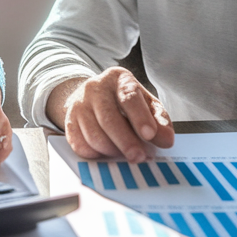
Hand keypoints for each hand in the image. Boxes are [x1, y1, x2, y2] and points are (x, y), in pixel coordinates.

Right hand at [49, 67, 174, 162]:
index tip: (149, 135)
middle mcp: (96, 88)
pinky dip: (95, 154)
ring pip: (93, 134)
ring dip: (112, 150)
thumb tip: (166, 139)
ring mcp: (79, 104)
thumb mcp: (146, 104)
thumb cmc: (125, 102)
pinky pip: (79, 144)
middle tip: (138, 157)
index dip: (140, 117)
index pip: (129, 96)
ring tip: (125, 155)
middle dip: (125, 141)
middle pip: (108, 118)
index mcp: (119, 79)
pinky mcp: (70, 121)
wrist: (93, 96)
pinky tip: (107, 153)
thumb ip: (159, 120)